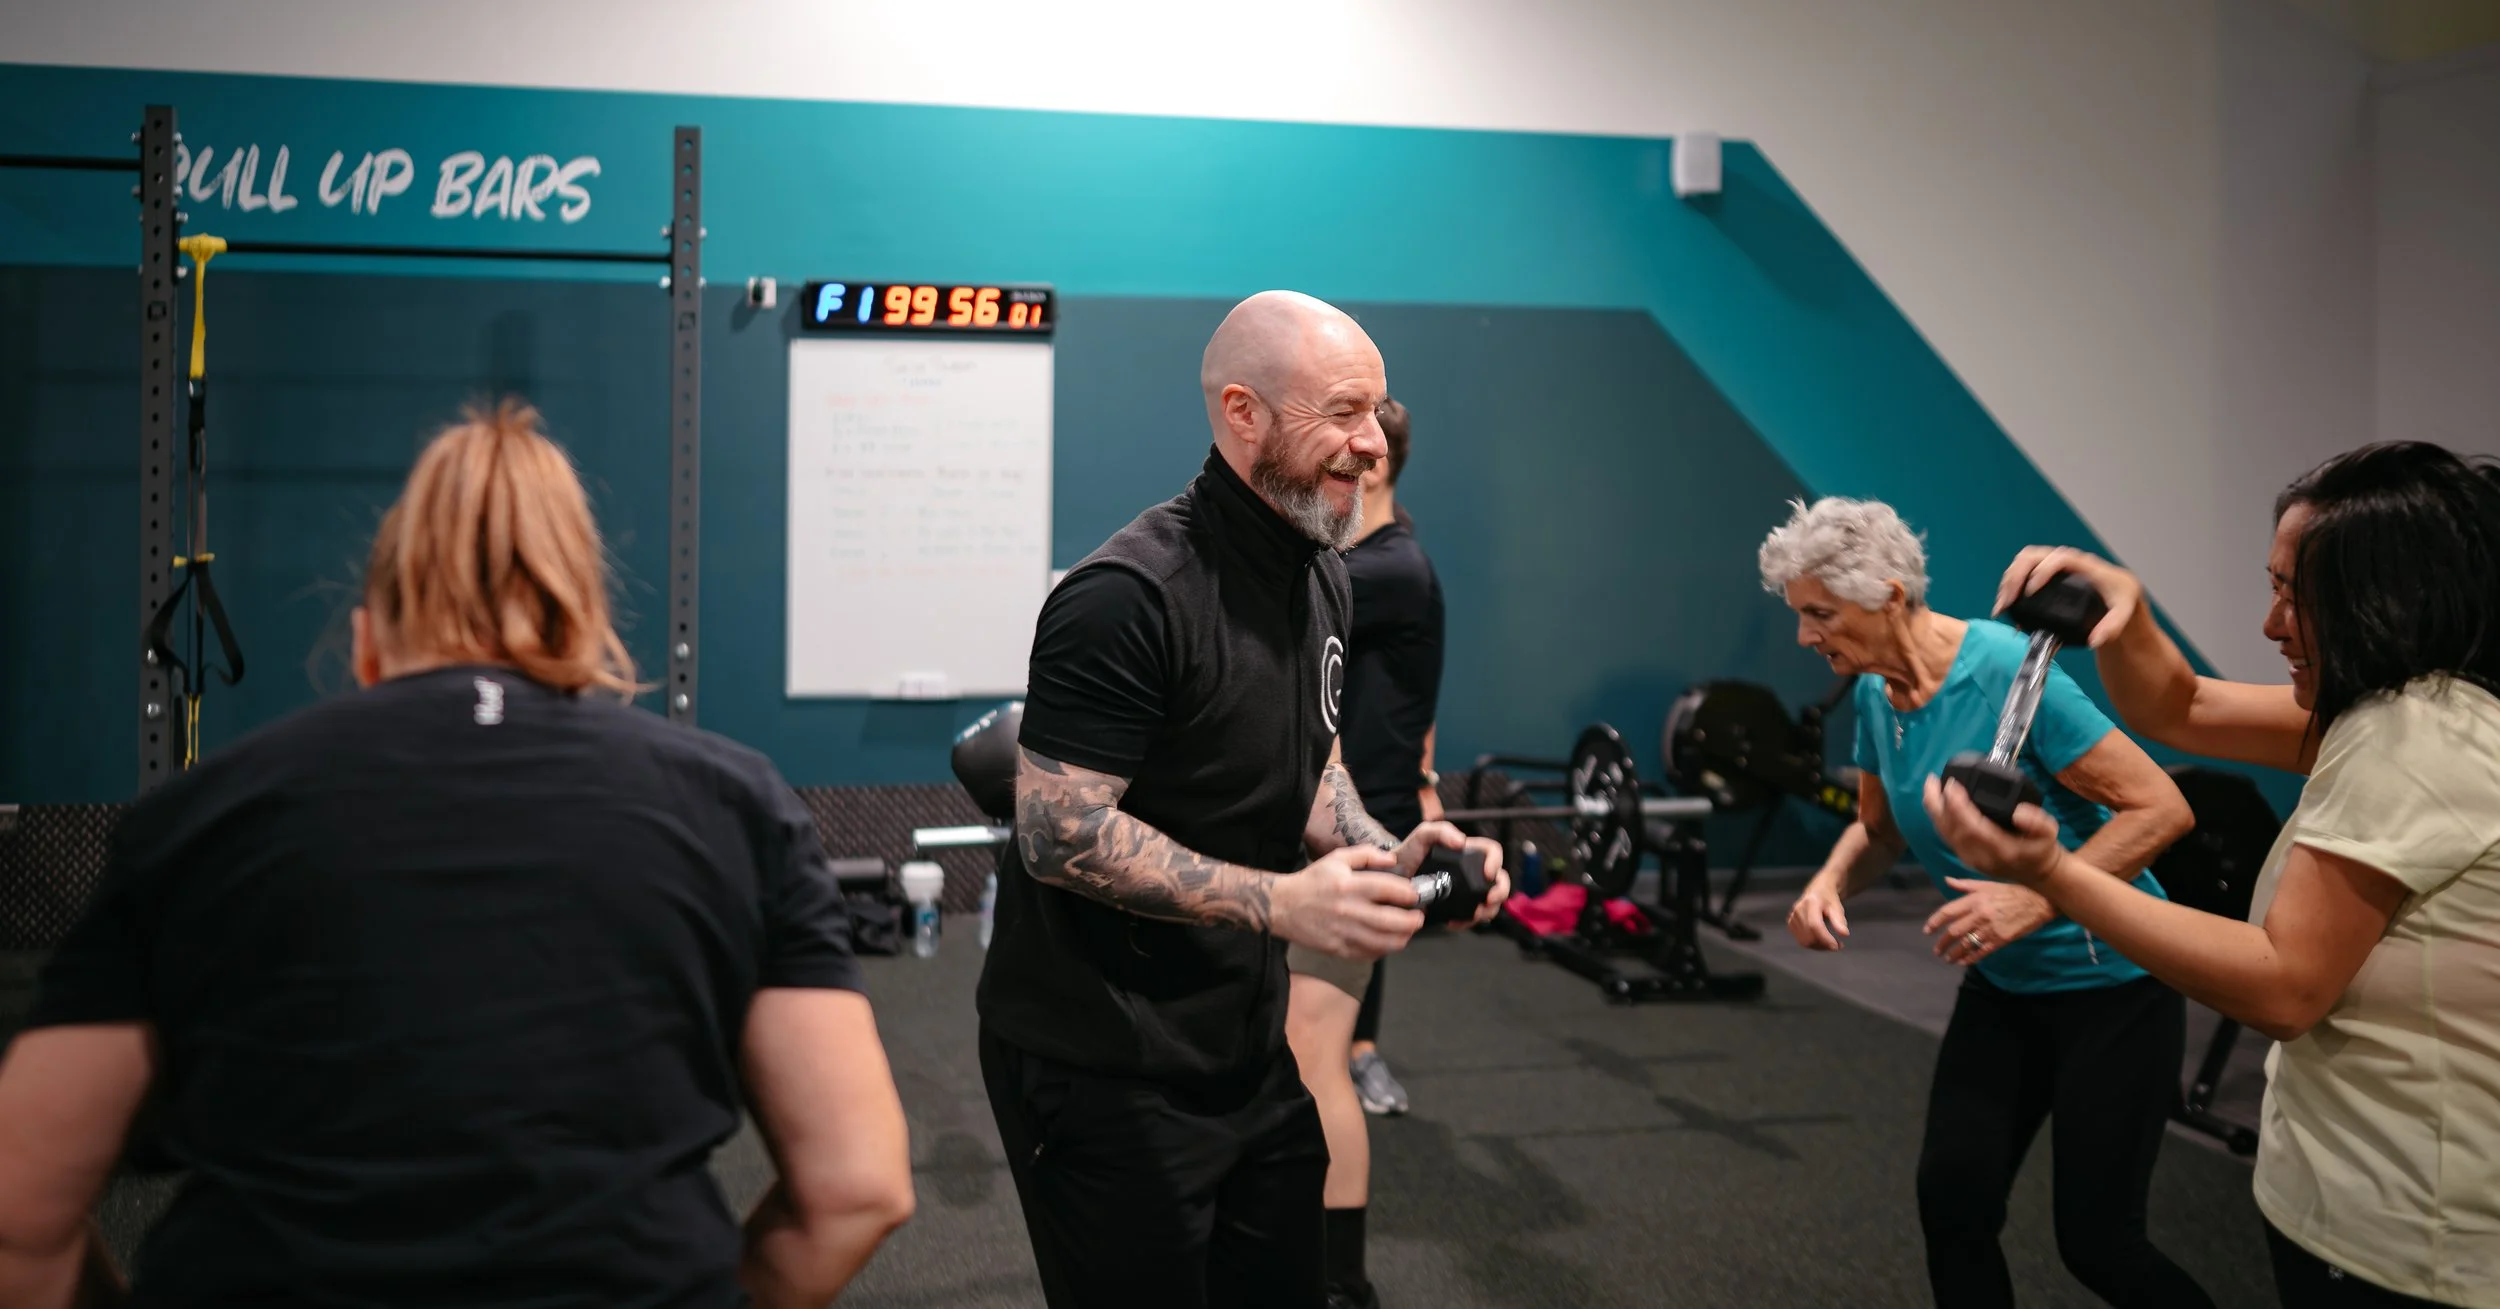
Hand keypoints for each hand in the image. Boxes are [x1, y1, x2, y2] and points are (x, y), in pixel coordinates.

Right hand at [1271, 845, 1422, 958]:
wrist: (1281, 906)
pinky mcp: (1339, 949)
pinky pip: (1370, 954)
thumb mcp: (1337, 859)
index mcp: (1350, 886)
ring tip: (1407, 930)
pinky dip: (1384, 949)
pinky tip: (1386, 940)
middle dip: (1414, 920)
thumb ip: (1367, 855)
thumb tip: (1392, 860)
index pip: (1391, 890)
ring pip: (1385, 942)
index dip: (1410, 893)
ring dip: (1404, 937)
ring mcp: (1344, 933)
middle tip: (1418, 916)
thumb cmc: (1311, 881)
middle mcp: (1349, 910)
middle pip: (1394, 921)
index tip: (1416, 894)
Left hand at [1394, 822, 1510, 926]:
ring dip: (1488, 911)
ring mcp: (1467, 891)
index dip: (1496, 862)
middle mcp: (1472, 872)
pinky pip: (1472, 918)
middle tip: (1488, 900)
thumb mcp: (1423, 835)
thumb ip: (1441, 831)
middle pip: (1500, 881)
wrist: (1392, 880)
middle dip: (1500, 892)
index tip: (1488, 873)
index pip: (1493, 852)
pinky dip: (1468, 922)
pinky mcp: (1458, 908)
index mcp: (1468, 852)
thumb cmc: (1408, 854)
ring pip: (1491, 903)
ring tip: (1473, 915)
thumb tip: (1462, 842)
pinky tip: (1454, 922)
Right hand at [1787, 885, 1849, 950]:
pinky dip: (1813, 944)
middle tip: (1838, 945)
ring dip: (1819, 946)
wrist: (1817, 891)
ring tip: (1831, 943)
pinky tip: (1822, 941)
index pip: (1815, 925)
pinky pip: (1801, 940)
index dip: (1825, 938)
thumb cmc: (1829, 899)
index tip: (1836, 946)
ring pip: (1804, 941)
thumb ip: (1839, 921)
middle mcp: (1798, 909)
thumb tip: (1845, 934)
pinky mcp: (1790, 923)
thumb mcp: (1837, 907)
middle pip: (1808, 936)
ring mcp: (1792, 917)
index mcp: (1810, 902)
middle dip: (1824, 945)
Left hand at [1921, 776, 2064, 885]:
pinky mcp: (1965, 857)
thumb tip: (2018, 812)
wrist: (2038, 873)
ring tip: (1930, 786)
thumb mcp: (2050, 833)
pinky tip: (1936, 803)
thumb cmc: (2041, 849)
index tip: (1951, 784)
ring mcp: (1970, 858)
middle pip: (1951, 829)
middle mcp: (1980, 856)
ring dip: (1934, 809)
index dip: (1958, 805)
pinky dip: (1938, 818)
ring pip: (1945, 833)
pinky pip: (1946, 836)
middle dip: (1938, 803)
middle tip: (1932, 780)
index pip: (1972, 826)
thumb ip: (2037, 822)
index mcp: (2000, 849)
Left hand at [1925, 876, 2054, 965]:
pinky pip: (1983, 951)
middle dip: (1943, 942)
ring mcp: (1991, 928)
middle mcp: (1980, 914)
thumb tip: (1946, 880)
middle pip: (1954, 931)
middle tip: (1937, 950)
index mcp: (1975, 899)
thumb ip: (1965, 885)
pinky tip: (1964, 962)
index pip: (1948, 912)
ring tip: (1947, 959)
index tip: (1927, 930)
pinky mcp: (2002, 939)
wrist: (2038, 901)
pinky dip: (1971, 958)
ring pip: (1967, 944)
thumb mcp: (1987, 884)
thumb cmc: (2011, 891)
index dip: (1935, 922)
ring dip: (1955, 953)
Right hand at [1995, 546, 2141, 648]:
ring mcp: (2053, 564)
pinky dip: (2010, 584)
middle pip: (2033, 556)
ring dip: (2009, 581)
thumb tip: (2095, 641)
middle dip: (2015, 577)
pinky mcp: (2045, 571)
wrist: (2119, 592)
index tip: (2031, 591)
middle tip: (2007, 602)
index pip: (2059, 558)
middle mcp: (2066, 561)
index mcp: (2085, 565)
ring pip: (2023, 561)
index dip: (2042, 571)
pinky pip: (2022, 569)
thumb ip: (2112, 627)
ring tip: (2002, 606)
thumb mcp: (2123, 613)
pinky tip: (2006, 604)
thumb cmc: (2121, 598)